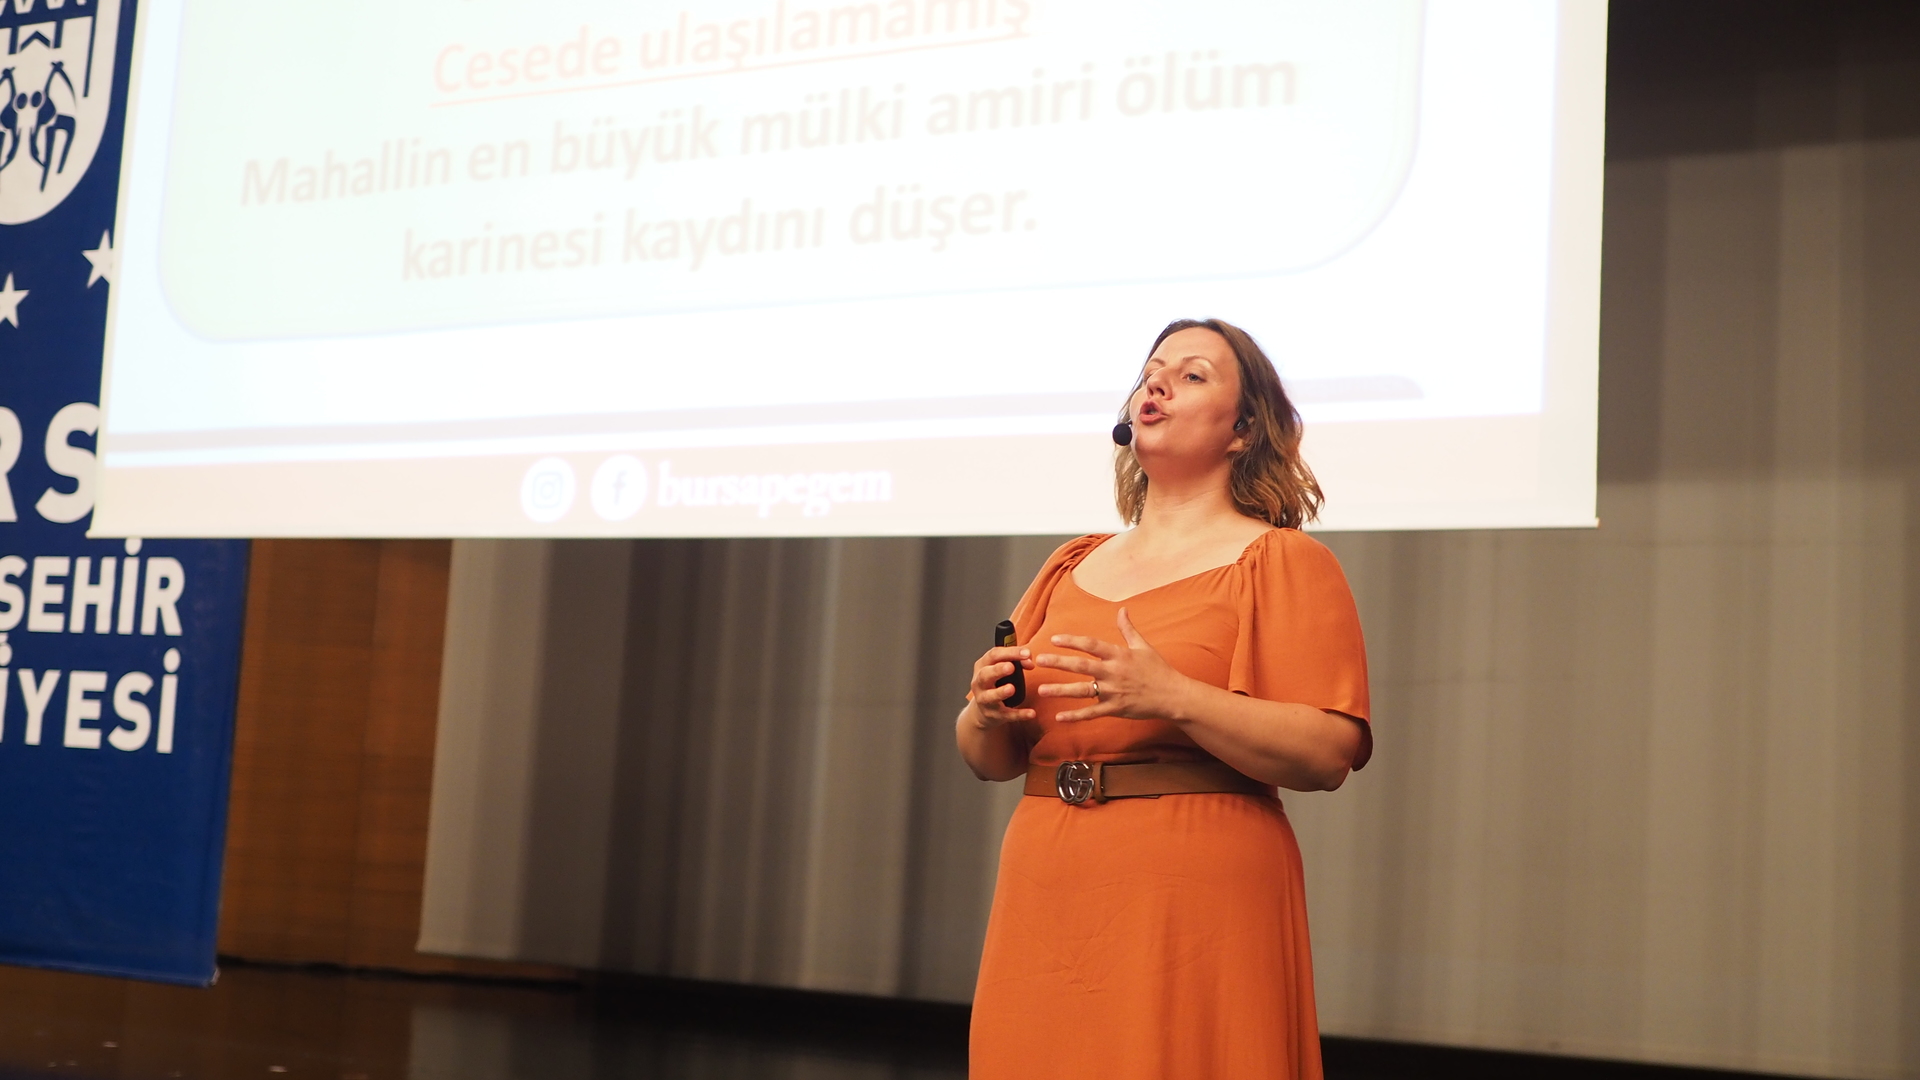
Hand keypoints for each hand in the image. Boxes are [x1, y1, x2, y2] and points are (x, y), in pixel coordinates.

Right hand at [967, 645, 1035, 727]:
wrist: (982, 710)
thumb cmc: (995, 683)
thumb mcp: (1001, 669)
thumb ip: (1016, 661)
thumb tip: (1029, 659)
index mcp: (982, 666)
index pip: (994, 655)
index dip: (1010, 653)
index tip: (1027, 653)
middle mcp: (980, 683)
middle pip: (985, 674)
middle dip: (997, 670)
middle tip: (1011, 667)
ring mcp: (985, 700)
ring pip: (990, 697)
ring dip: (1000, 692)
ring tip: (1011, 688)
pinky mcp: (993, 715)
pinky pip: (1007, 715)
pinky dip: (1019, 714)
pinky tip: (1031, 713)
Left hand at [1034, 608, 1192, 722]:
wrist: (1173, 695)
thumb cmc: (1158, 669)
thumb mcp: (1143, 646)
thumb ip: (1128, 629)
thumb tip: (1122, 610)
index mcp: (1119, 655)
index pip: (1091, 645)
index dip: (1072, 641)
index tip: (1054, 638)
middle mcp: (1113, 672)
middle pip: (1081, 666)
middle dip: (1059, 662)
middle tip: (1039, 660)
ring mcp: (1114, 692)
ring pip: (1082, 691)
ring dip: (1061, 690)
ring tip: (1042, 690)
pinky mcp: (1116, 709)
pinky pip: (1092, 713)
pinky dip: (1075, 716)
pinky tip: (1059, 717)